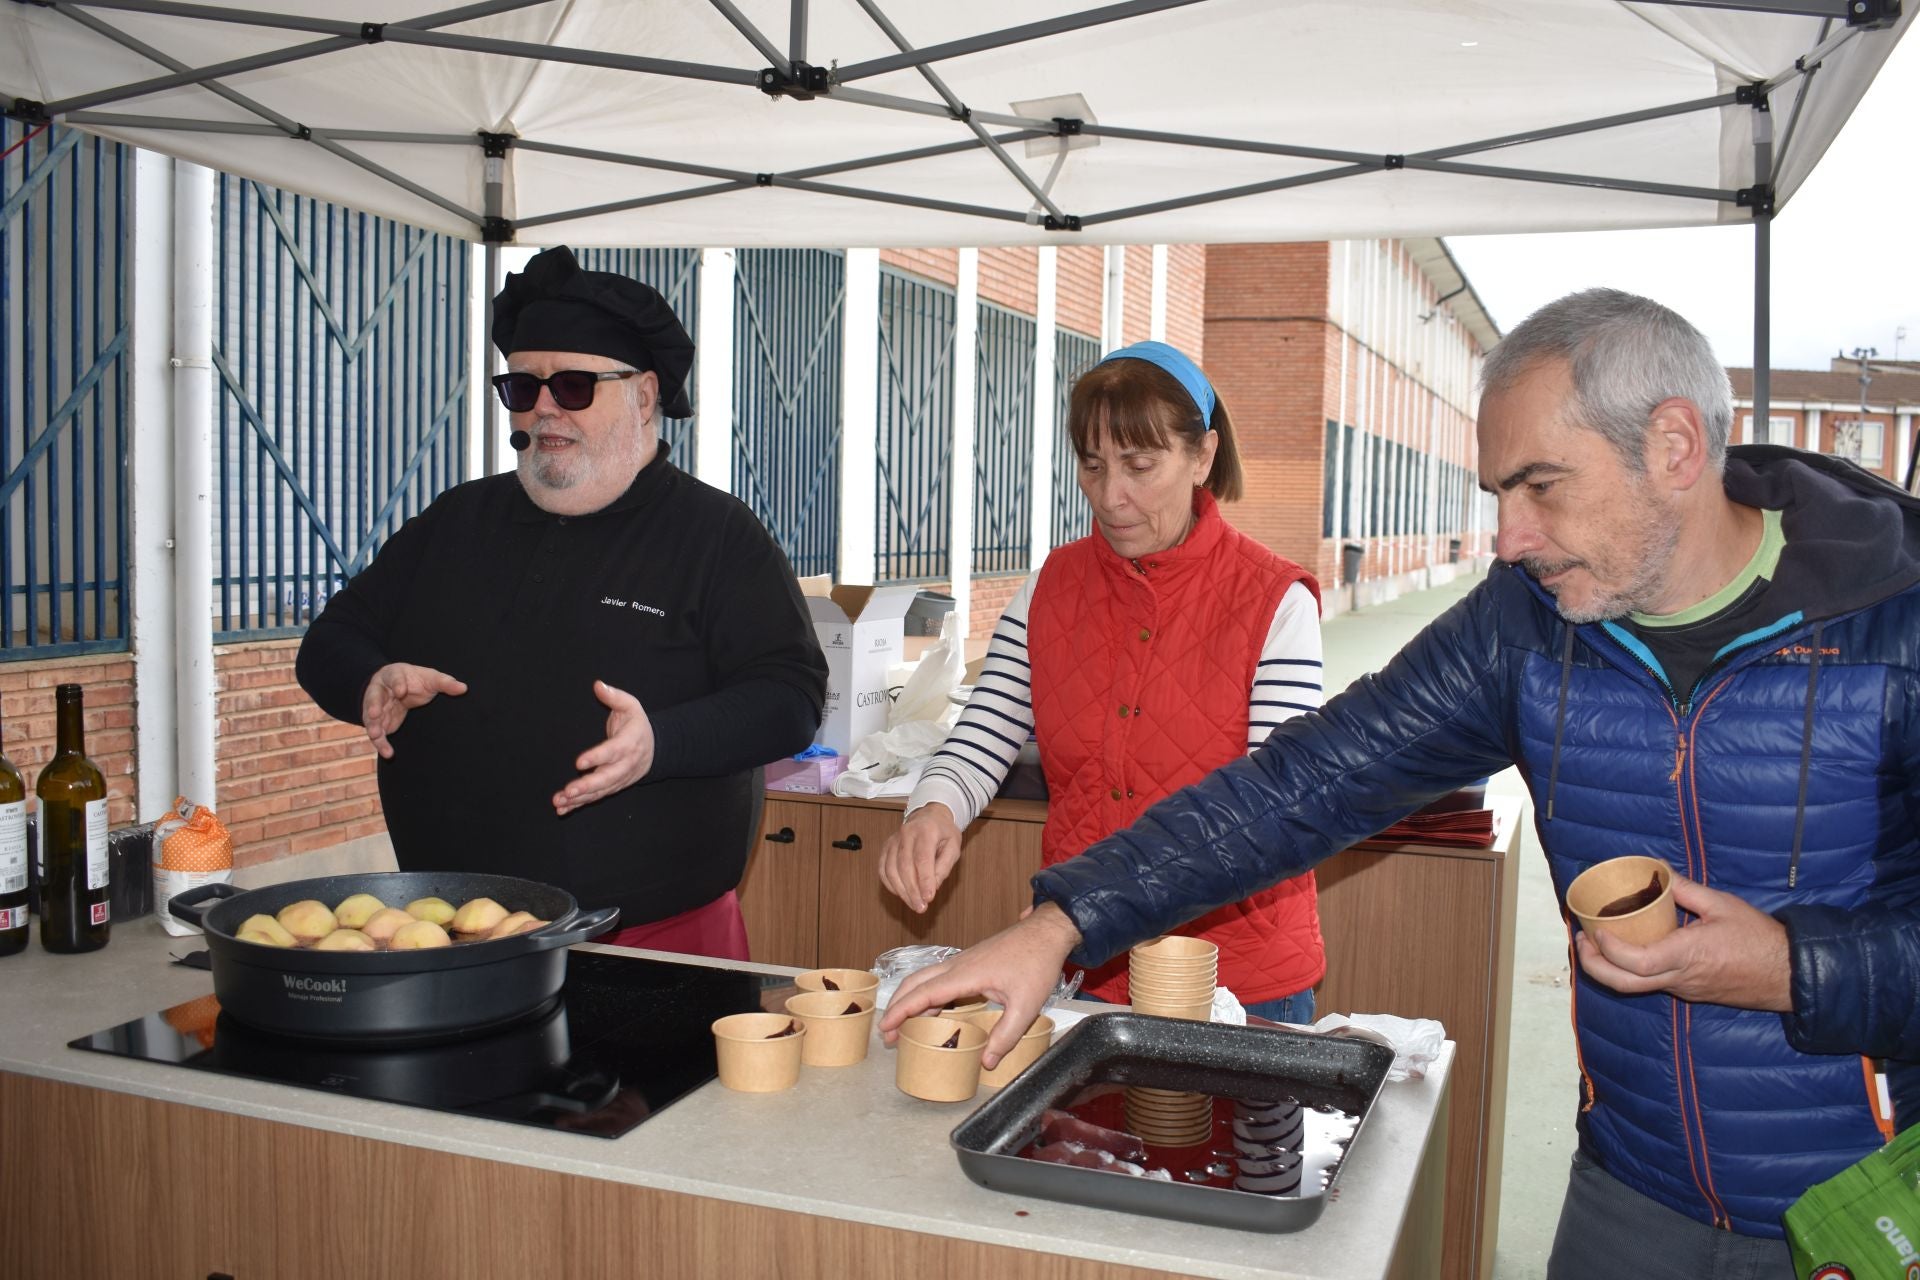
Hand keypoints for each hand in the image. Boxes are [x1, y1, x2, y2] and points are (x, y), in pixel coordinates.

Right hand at [361, 663, 466, 758]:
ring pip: (371, 717)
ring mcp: (377, 707)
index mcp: (393, 675)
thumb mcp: (431, 678)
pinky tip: (388, 753)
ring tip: (376, 735)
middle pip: (373, 697)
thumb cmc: (416, 680)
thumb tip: (464, 688)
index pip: (393, 677)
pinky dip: (381, 744)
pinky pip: (378, 734)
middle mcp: (380, 690)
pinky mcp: (380, 722)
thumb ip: (446, 683)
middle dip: (373, 705)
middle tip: (374, 713)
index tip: (400, 691)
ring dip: (373, 726)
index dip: (396, 684)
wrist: (402, 688)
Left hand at [552, 680, 654, 815]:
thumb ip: (614, 696)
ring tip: (559, 802)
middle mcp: (625, 764)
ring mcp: (619, 778)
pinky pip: (596, 797)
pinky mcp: (612, 787)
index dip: (597, 757)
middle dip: (587, 786)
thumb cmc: (637, 725)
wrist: (656, 748)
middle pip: (607, 778)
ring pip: (600, 791)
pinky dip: (579, 804)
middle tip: (568, 790)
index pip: (612, 751)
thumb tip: (597, 685)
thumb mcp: (631, 706)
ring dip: (580, 798)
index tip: (579, 763)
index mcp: (629, 743)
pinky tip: (563, 809)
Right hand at [878, 803, 963, 912]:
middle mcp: (906, 833)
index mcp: (926, 831)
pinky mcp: (886, 847)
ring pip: (891, 869)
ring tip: (913, 904)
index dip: (924, 880)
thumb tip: (933, 887)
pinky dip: (890, 884)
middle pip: (904, 866)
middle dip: (912, 890)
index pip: (922, 858)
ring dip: (901, 891)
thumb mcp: (953, 846)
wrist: (929, 816)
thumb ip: (944, 867)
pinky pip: (883, 869)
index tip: (929, 898)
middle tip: (921, 907)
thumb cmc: (943, 832)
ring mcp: (893, 840)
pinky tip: (900, 893)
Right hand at [879, 903, 1082, 1068]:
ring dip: (909, 998)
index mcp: (966, 974)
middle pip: (915, 983)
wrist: (1046, 932)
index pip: (924, 993)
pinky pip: (939, 978)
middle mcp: (958, 965)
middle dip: (897, 1006)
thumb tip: (986, 1061)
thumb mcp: (1026, 1005)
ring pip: (925, 978)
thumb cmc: (1036, 963)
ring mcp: (962, 961)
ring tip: (902, 1024)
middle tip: (887, 1031)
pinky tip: (931, 1010)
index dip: (902, 1011)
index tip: (886, 1026)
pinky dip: (926, 994)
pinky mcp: (970, 962)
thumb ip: (1006, 1035)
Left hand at [1574, 875, 1790, 1011]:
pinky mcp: (1689, 991)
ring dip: (1609, 968)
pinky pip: (1653, 984)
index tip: (1595, 929)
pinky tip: (1629, 948)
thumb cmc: (1759, 938)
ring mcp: (1684, 989)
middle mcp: (1680, 978)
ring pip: (1636, 987)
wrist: (1789, 974)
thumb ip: (1686, 889)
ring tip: (1596, 942)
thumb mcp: (1723, 905)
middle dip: (1594, 965)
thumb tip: (1658, 870)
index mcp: (1687, 956)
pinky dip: (1631, 970)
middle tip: (1581, 940)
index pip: (1635, 962)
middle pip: (1624, 984)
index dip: (1608, 949)